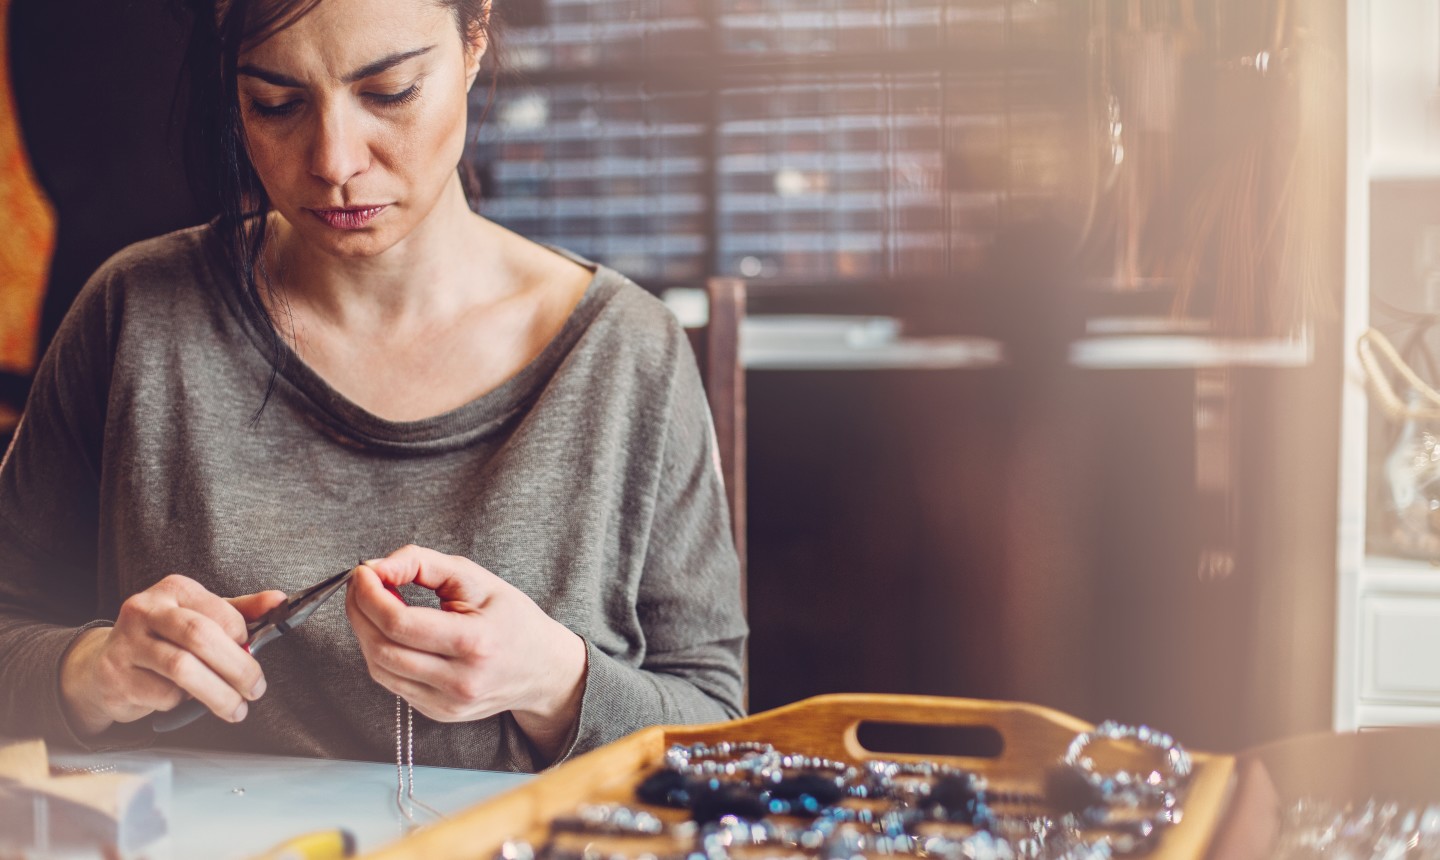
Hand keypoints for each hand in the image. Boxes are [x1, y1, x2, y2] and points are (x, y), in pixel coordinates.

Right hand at [59, 575, 287, 736]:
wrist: (102, 666)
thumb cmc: (162, 639)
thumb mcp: (201, 617)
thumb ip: (241, 611)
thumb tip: (279, 601)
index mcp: (174, 589)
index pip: (219, 611)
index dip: (242, 636)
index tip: (253, 654)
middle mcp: (145, 610)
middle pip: (200, 637)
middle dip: (237, 668)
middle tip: (255, 689)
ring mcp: (126, 642)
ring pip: (181, 669)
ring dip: (217, 694)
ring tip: (235, 708)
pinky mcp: (116, 675)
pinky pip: (161, 694)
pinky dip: (181, 703)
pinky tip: (184, 700)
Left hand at [345, 545, 586, 760]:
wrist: (543, 668)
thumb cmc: (512, 619)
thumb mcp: (476, 578)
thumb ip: (423, 564)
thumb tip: (376, 568)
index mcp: (474, 643)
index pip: (399, 624)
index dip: (369, 595)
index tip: (363, 572)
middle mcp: (459, 681)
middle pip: (381, 649)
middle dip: (359, 611)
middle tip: (361, 585)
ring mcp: (446, 704)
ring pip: (379, 669)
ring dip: (365, 633)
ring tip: (374, 605)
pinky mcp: (437, 713)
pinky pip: (392, 683)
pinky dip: (381, 653)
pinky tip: (392, 633)